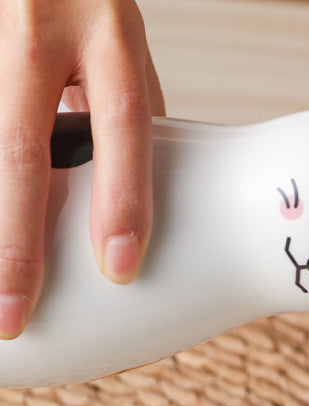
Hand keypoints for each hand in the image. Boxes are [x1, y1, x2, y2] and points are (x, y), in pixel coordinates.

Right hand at [0, 0, 164, 337]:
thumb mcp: (116, 40)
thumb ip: (122, 110)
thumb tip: (137, 196)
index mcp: (106, 28)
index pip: (122, 122)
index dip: (122, 197)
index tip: (118, 268)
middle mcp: (39, 26)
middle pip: (20, 148)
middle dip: (14, 242)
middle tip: (12, 315)